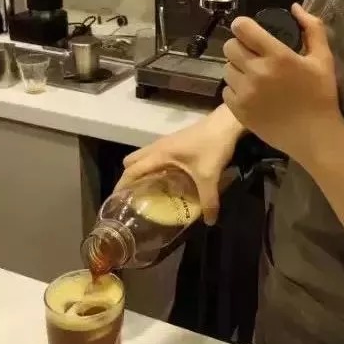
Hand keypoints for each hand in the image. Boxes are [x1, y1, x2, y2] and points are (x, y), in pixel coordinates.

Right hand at [115, 105, 243, 224]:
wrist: (227, 122)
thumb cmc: (213, 146)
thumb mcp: (210, 176)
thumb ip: (209, 200)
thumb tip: (209, 221)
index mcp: (159, 154)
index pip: (132, 170)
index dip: (121, 185)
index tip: (116, 200)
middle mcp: (158, 147)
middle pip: (132, 161)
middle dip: (128, 177)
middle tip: (134, 195)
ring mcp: (166, 142)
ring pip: (143, 156)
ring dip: (141, 170)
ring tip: (148, 189)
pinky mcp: (176, 141)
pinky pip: (155, 155)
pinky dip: (153, 166)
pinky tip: (167, 178)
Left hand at [222, 3, 341, 162]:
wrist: (315, 136)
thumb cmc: (321, 95)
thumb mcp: (324, 58)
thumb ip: (312, 28)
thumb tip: (294, 8)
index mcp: (277, 56)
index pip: (242, 28)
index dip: (242, 26)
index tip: (248, 32)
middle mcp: (256, 72)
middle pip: (229, 47)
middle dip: (239, 47)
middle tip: (251, 55)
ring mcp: (245, 93)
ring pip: (226, 69)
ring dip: (237, 69)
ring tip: (252, 77)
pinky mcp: (239, 111)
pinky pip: (226, 92)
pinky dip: (235, 90)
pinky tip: (251, 94)